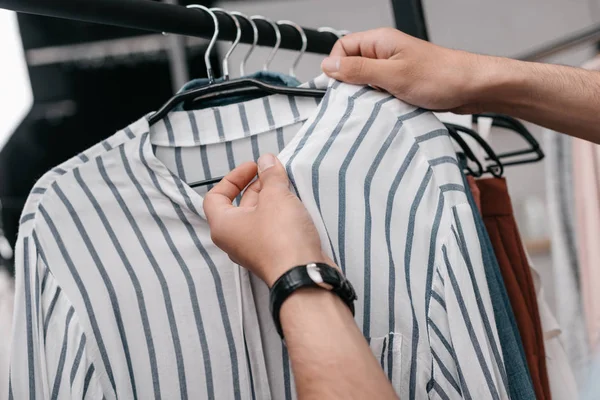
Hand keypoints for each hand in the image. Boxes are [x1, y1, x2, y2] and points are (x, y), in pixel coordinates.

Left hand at [203, 154, 330, 285]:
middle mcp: (234, 240)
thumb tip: (266, 161)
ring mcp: (254, 250)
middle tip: (275, 173)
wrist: (303, 274)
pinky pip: (271, 230)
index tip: (254, 167)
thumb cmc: (281, 236)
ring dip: (271, 200)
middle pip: (239, 205)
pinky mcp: (273, 255)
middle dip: (257, 186)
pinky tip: (296, 207)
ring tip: (288, 187)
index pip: (215, 196)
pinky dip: (280, 215)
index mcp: (223, 225)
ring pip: (258, 218)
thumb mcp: (275, 196)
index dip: (233, 178)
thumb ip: (270, 175)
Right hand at [321, 28, 491, 113]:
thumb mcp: (393, 75)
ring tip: (380, 104)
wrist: (472, 88)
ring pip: (365, 83)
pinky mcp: (400, 85)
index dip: (336, 67)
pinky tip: (389, 109)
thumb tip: (329, 66)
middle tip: (361, 99)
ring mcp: (392, 70)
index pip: (342, 48)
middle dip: (352, 86)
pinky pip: (379, 94)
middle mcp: (384, 53)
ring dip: (368, 97)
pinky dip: (380, 104)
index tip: (339, 87)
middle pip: (351, 68)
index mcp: (380, 42)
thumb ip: (358, 70)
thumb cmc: (442, 75)